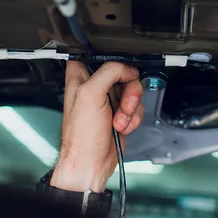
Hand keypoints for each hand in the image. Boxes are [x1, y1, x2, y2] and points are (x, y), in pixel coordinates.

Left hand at [50, 61, 144, 191]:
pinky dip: (133, 118)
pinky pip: (136, 107)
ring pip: (133, 90)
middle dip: (128, 90)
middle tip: (123, 103)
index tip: (118, 70)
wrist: (91, 163)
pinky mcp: (120, 113)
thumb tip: (126, 68)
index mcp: (80, 76)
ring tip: (119, 120)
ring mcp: (108, 100)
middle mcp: (94, 86)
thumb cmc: (81, 135)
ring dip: (130, 108)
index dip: (112, 58)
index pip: (97, 54)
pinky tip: (121, 127)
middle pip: (123, 72)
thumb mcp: (91, 94)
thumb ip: (109, 72)